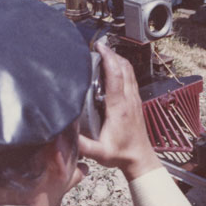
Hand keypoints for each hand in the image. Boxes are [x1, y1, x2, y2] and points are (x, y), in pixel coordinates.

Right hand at [78, 42, 160, 180]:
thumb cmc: (121, 154)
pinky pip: (131, 78)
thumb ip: (82, 145)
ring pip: (129, 71)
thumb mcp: (99, 153)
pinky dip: (122, 68)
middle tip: (99, 47)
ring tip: (104, 53)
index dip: (108, 59)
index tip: (100, 47)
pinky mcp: (136, 102)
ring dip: (118, 59)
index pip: (116, 76)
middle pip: (124, 68)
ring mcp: (134, 100)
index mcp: (119, 108)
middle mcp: (129, 100)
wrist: (139, 158)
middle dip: (112, 54)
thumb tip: (65, 133)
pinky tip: (113, 68)